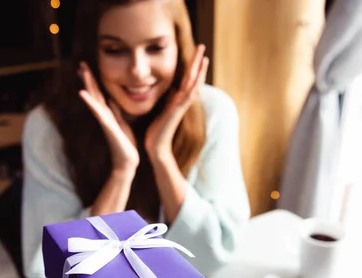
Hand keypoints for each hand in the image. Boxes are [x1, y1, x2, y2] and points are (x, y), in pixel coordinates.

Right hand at [78, 62, 139, 172]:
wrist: (127, 162)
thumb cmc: (125, 145)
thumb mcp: (122, 124)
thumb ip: (116, 112)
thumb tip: (111, 100)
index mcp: (108, 114)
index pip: (99, 94)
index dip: (94, 81)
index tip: (87, 68)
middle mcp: (104, 115)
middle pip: (94, 93)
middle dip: (88, 78)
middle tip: (81, 64)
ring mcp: (104, 120)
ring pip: (94, 99)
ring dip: (88, 85)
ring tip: (82, 71)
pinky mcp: (107, 126)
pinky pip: (97, 112)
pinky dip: (89, 102)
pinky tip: (82, 92)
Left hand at [145, 45, 208, 159]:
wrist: (156, 147)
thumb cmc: (156, 132)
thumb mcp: (161, 111)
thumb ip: (168, 100)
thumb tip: (171, 90)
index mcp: (177, 100)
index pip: (187, 79)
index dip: (192, 66)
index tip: (196, 53)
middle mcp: (182, 101)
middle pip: (193, 78)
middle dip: (198, 62)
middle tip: (202, 46)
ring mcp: (181, 106)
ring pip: (193, 84)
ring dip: (199, 69)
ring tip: (204, 55)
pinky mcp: (178, 111)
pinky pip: (188, 95)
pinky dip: (193, 85)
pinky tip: (197, 75)